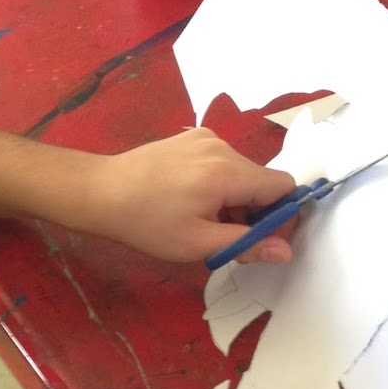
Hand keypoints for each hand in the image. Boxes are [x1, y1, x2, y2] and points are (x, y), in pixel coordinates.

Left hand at [84, 128, 296, 264]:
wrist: (102, 192)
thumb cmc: (146, 223)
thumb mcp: (197, 243)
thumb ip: (246, 244)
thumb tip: (286, 251)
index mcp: (227, 172)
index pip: (282, 186)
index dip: (281, 215)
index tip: (262, 238)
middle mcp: (221, 147)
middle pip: (261, 179)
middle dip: (254, 210)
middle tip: (224, 236)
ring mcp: (206, 138)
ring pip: (242, 172)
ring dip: (235, 199)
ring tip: (202, 219)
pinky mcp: (191, 137)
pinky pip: (222, 161)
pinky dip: (219, 183)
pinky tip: (191, 200)